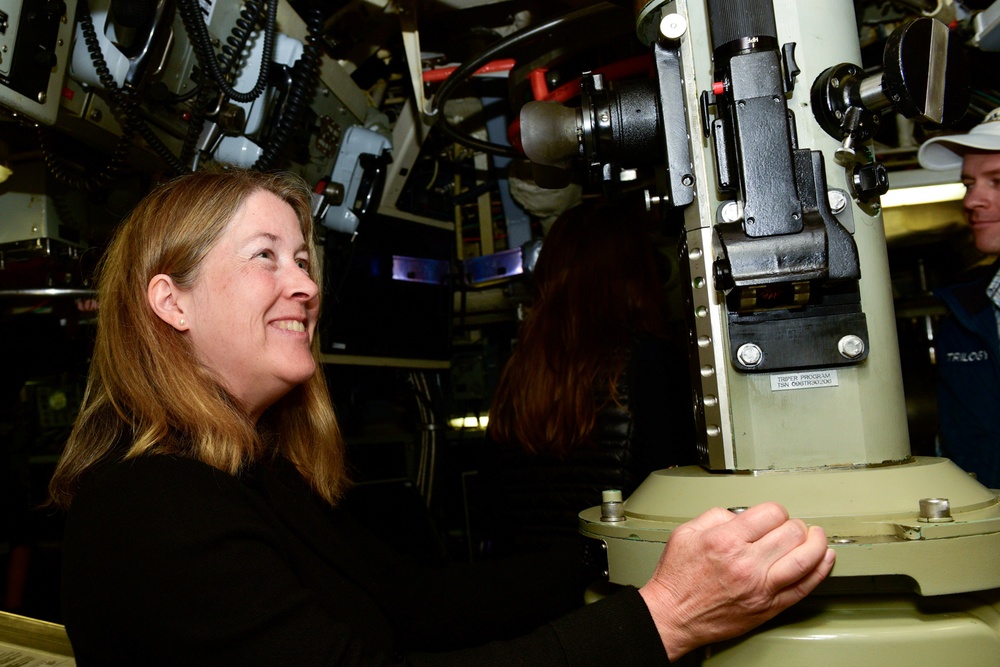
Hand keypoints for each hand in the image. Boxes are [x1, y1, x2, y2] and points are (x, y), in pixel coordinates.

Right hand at [638, 502, 834, 659]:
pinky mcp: (768, 607)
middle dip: (795, 524)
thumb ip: (715, 516)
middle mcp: (746, 563)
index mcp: (726, 540)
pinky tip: (825, 559)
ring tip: (816, 537)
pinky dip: (820, 570)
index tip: (774, 515)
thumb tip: (742, 515)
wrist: (673, 615)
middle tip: (792, 526)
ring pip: (805, 559)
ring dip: (817, 543)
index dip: (776, 511)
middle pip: (792, 533)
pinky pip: (804, 587)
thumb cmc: (677, 578)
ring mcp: (761, 587)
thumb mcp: (685, 532)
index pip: (771, 514)